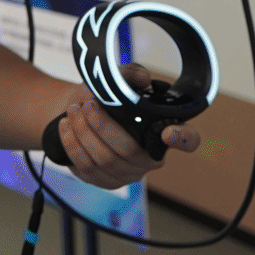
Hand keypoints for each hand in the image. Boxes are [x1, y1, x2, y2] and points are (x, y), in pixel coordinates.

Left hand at [48, 65, 200, 189]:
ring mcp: (127, 173)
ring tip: (73, 111)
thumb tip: (142, 78)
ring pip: (105, 160)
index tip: (169, 133)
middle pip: (129, 151)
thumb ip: (129, 74)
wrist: (77, 112)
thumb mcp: (115, 79)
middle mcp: (149, 157)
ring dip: (84, 133)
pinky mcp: (104, 181)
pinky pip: (87, 168)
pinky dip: (73, 144)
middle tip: (87, 105)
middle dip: (103, 126)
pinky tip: (67, 127)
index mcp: (161, 132)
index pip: (187, 140)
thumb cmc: (103, 98)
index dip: (183, 139)